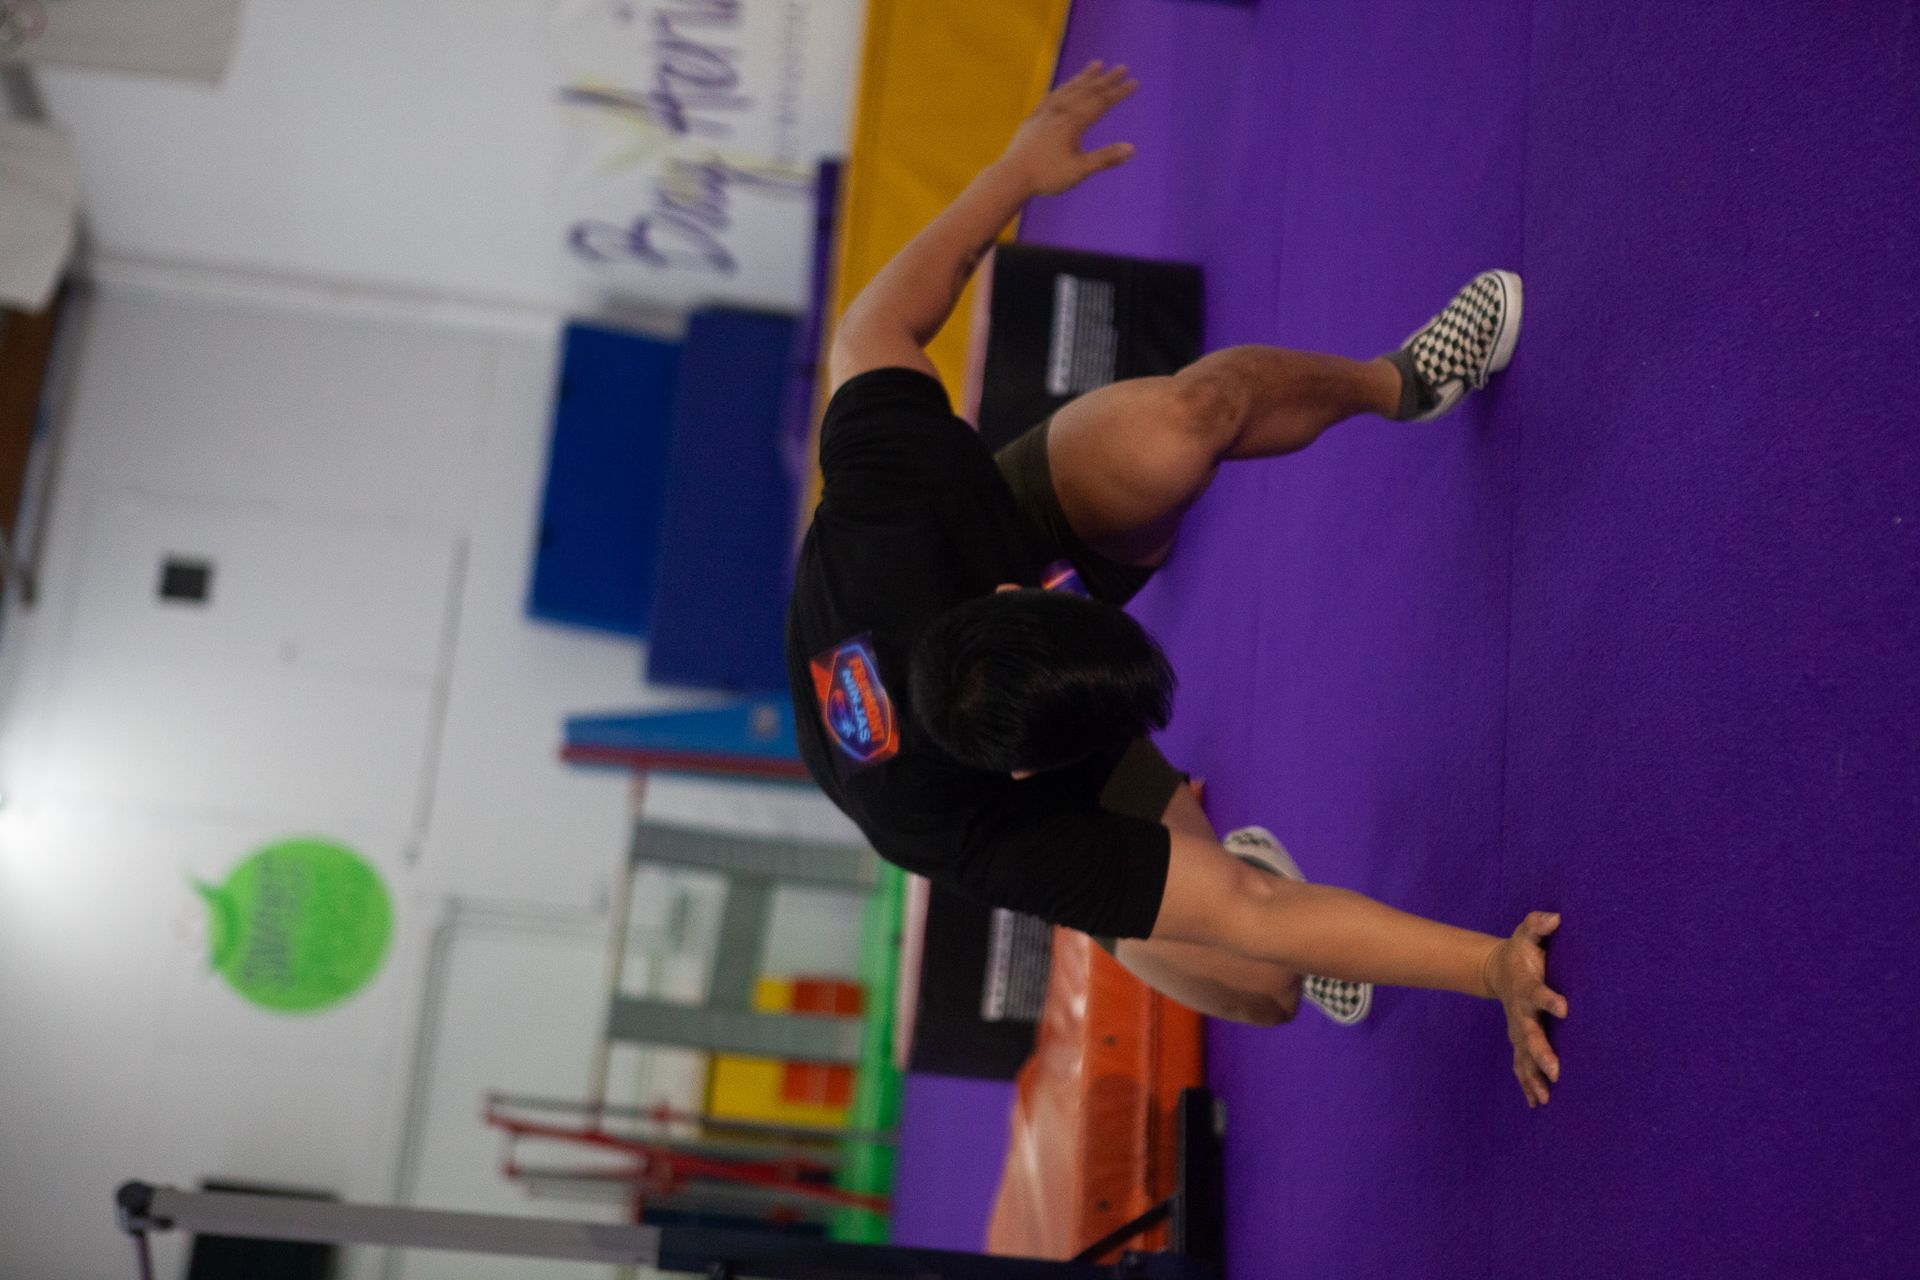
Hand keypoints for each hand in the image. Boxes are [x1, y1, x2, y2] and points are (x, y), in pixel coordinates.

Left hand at [1002, 61, 1137, 196]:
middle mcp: (1060, 112)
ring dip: (1084, 76)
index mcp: (1073, 123)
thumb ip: (1105, 158)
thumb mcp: (1080, 170)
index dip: (1119, 92)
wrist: (1011, 176)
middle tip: (1122, 67)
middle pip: (1087, 90)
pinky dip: (1062, 88)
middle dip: (1106, 79)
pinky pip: (1051, 96)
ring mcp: (1045, 113)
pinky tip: (1065, 87)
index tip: (1134, 83)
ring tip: (1096, 64)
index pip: (1101, 102)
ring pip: (1069, 88)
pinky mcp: (1032, 119)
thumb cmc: (1046, 176)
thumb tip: (1131, 149)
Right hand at [1483, 912, 1568, 1107]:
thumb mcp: (1526, 934)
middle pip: (1529, 1034)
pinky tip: (1536, 1103)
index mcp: (1527, 987)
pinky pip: (1521, 1064)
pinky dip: (1526, 1083)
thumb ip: (1538, 925)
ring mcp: (1517, 1028)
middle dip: (1541, 1052)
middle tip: (1556, 1070)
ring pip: (1524, 1055)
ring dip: (1533, 1076)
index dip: (1550, 1000)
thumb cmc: (1520, 952)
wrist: (1497, 970)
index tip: (1565, 1008)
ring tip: (1545, 1097)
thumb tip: (1555, 917)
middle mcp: (1520, 1012)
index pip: (1539, 993)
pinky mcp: (1518, 1039)